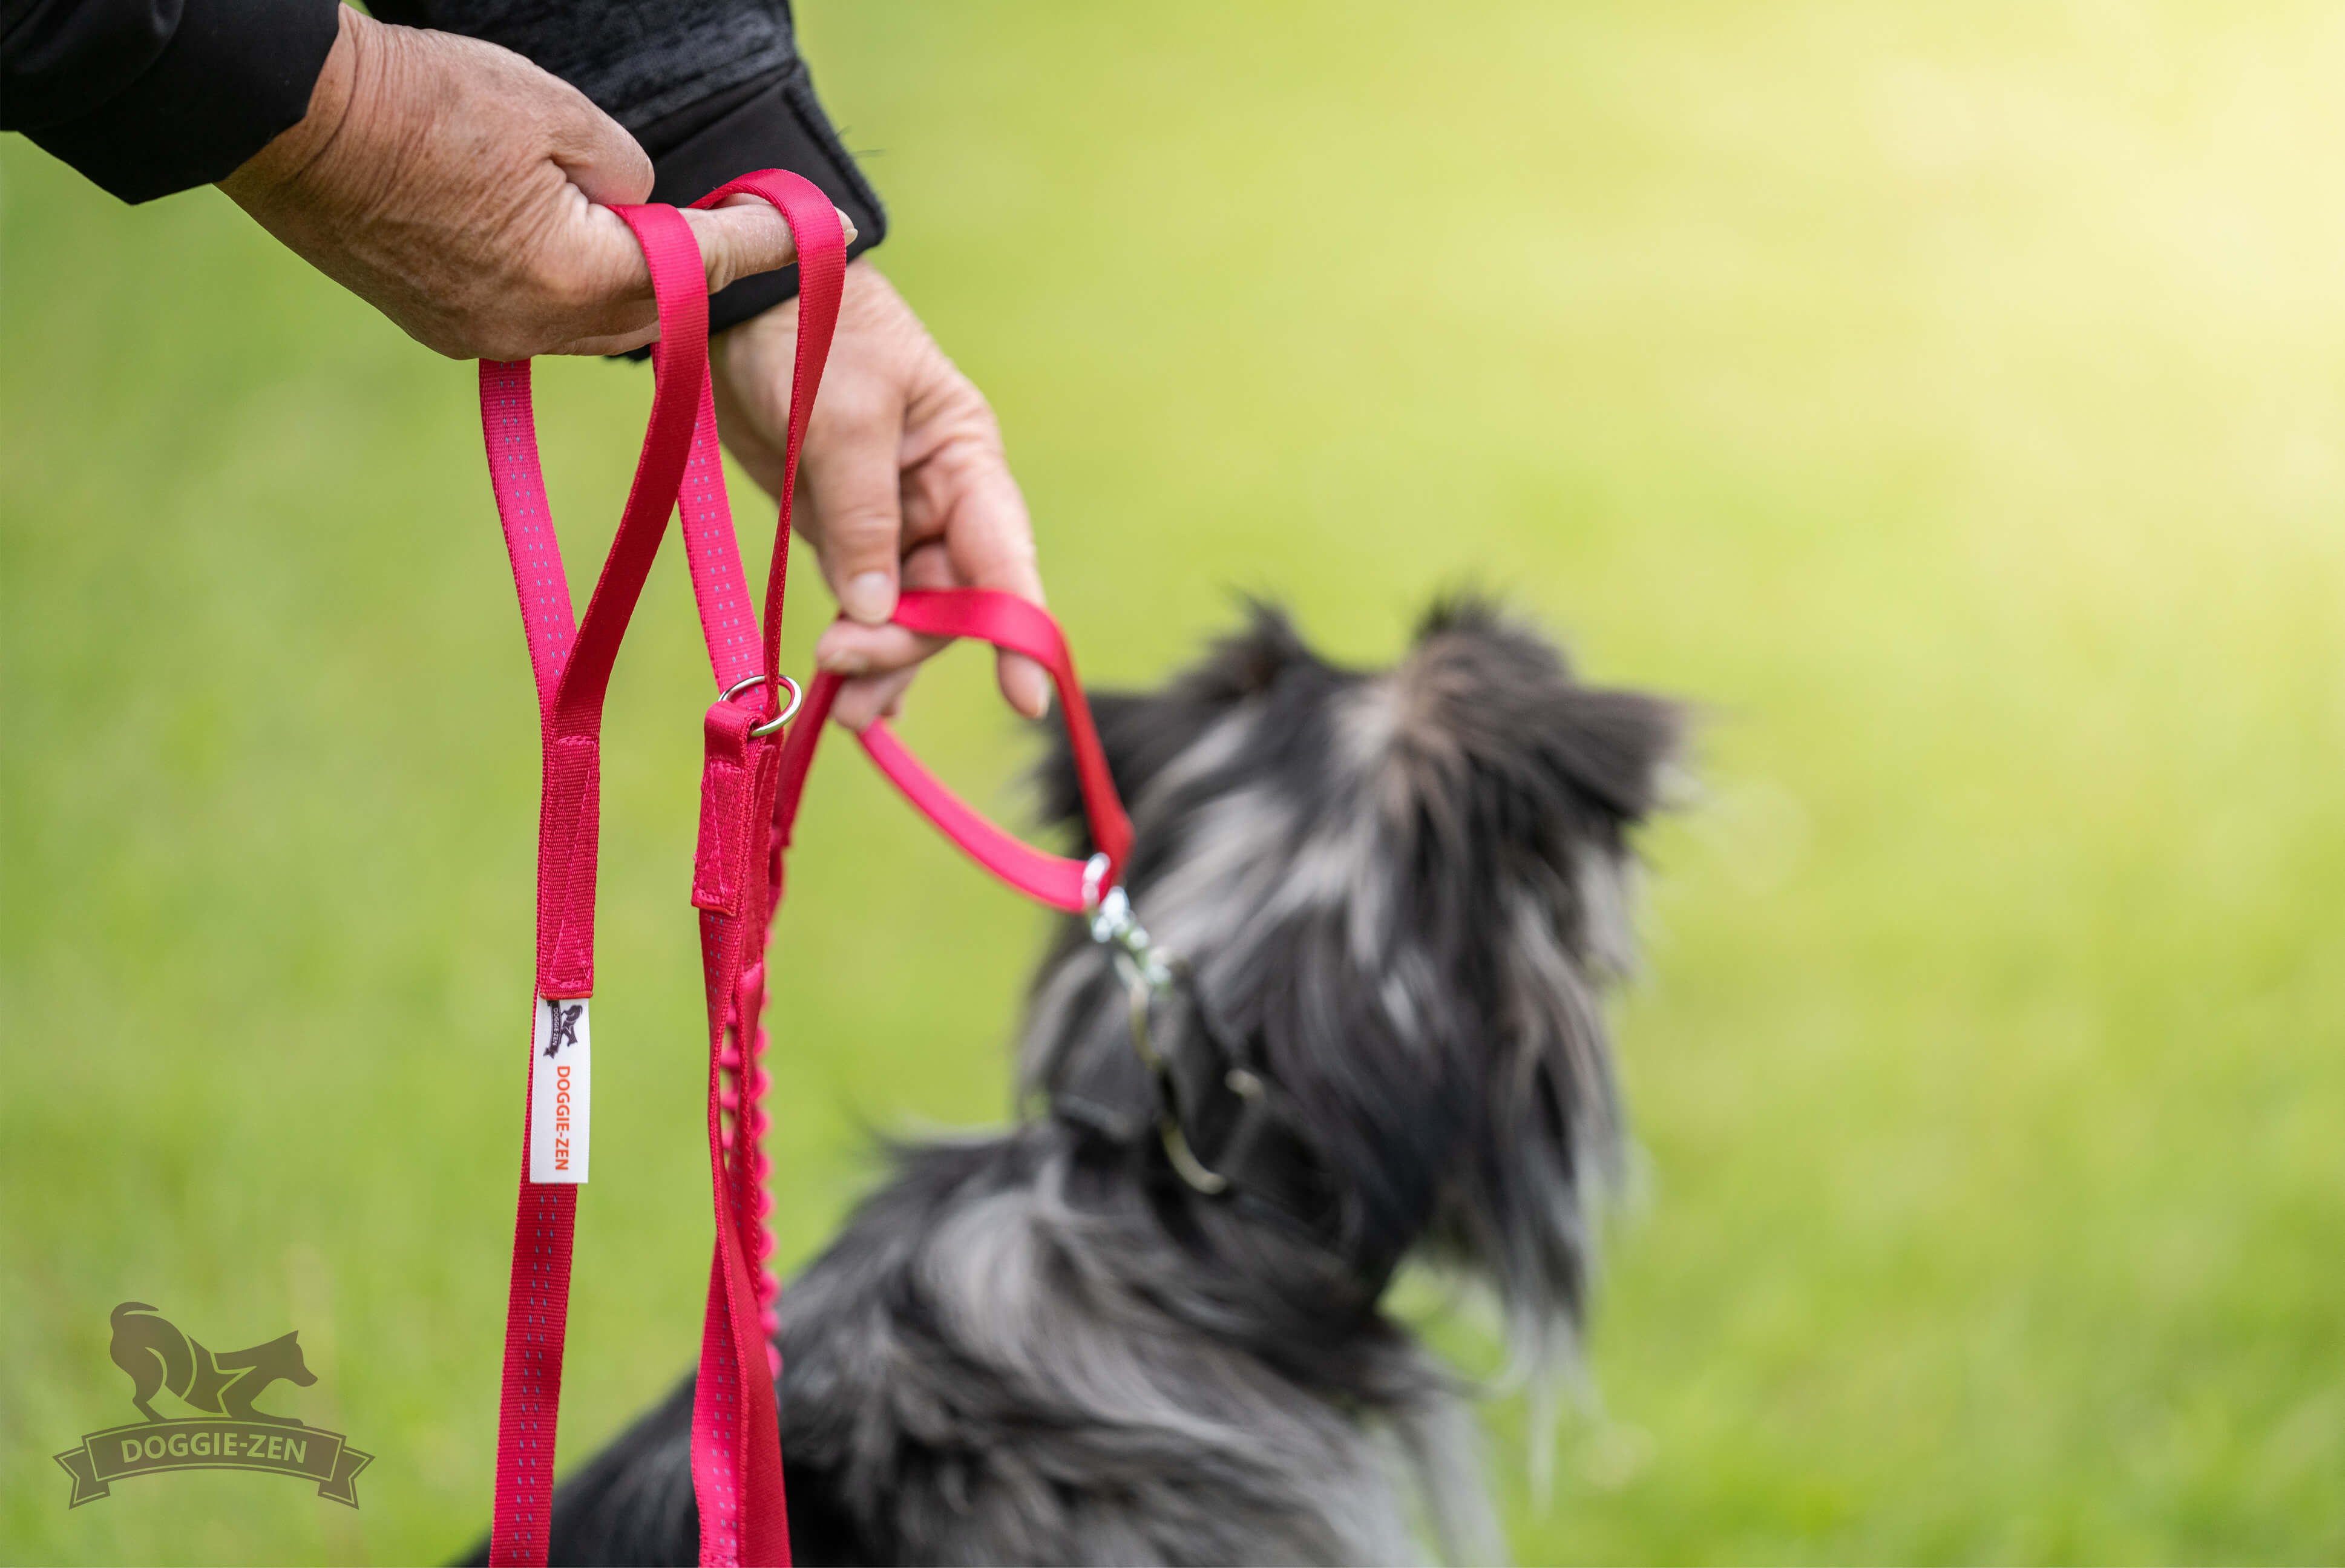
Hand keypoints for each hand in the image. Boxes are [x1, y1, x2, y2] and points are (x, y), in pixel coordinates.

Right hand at [218, 5, 846, 358]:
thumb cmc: (427, 99)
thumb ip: (624, 172)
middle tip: (729, 229)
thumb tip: (640, 207)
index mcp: (575, 279)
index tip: (825, 233)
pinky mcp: (440, 325)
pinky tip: (562, 253)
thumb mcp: (556, 112)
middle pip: (645, 312)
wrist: (293, 118)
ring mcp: (480, 334)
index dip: (764, 243)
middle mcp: (532, 327)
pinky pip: (530, 317)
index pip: (699, 265)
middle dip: (688, 274)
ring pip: (587, 321)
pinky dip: (560, 288)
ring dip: (621, 285)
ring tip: (641, 237)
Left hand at [712, 260, 1049, 729]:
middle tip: (842, 667)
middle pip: (948, 602)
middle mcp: (939, 500)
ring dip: (879, 662)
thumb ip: (862, 515)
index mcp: (965, 461)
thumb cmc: (811, 329)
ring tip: (843, 713)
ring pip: (904, 614)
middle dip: (905, 645)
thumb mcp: (842, 415)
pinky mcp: (839, 532)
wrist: (739, 297)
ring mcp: (889, 520)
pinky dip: (859, 645)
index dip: (1015, 629)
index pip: (1003, 559)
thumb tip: (877, 609)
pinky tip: (849, 695)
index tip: (1025, 697)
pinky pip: (862, 604)